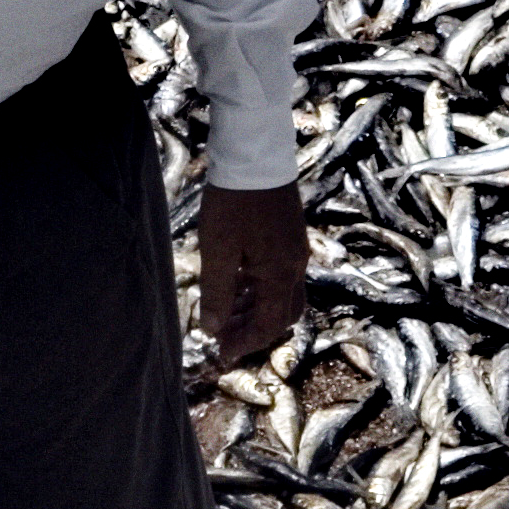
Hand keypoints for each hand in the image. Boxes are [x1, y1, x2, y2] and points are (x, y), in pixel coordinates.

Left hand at [197, 184, 305, 367]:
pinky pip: (280, 276)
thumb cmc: (234, 202)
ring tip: (226, 317)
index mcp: (280, 274)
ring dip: (256, 311)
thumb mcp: (218, 250)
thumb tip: (213, 330)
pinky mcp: (289, 236)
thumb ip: (217, 293)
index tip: (222, 354)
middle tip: (226, 339)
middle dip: (255, 331)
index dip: (246, 343)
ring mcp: (295, 251)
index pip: (269, 324)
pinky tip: (237, 287)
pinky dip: (260, 290)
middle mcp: (295, 266)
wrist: (254, 154)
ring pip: (283, 295)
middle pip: (283, 314)